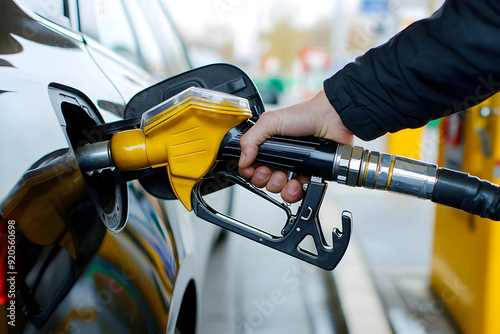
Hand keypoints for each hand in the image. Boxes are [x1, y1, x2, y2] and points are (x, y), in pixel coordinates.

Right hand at [238, 89, 353, 201]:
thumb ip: (251, 138)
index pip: (252, 166)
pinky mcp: (310, 176)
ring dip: (279, 187)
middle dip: (265, 180)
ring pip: (279, 189)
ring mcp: (295, 168)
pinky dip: (295, 191)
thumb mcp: (270, 121)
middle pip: (264, 181)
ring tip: (285, 177)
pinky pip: (298, 192)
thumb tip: (242, 160)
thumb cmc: (305, 116)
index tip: (253, 169)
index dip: (250, 172)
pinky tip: (296, 183)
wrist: (332, 120)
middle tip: (270, 172)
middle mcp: (281, 159)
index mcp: (269, 147)